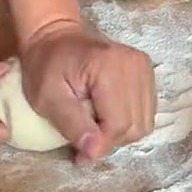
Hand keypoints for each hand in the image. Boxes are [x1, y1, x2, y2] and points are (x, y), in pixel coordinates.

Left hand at [20, 19, 156, 163]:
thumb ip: (72, 125)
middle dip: (109, 141)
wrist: (55, 36)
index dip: (100, 145)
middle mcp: (134, 64)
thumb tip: (94, 152)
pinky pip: (145, 112)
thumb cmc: (45, 66)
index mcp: (109, 66)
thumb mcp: (47, 98)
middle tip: (84, 141)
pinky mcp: (146, 71)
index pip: (118, 124)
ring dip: (120, 134)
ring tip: (95, 127)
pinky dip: (127, 122)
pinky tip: (106, 116)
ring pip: (144, 123)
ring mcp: (143, 66)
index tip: (79, 155)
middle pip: (135, 126)